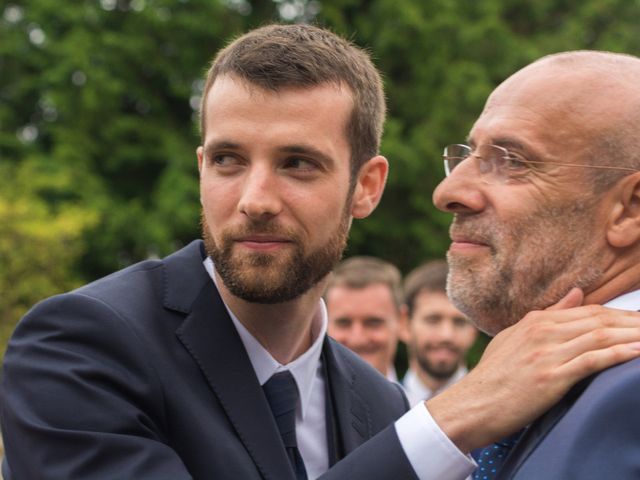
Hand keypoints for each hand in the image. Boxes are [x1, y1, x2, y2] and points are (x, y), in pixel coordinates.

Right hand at [425, 288, 639, 452]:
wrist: (473, 403)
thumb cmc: (493, 375)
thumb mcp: (515, 338)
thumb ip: (548, 315)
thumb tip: (576, 293)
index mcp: (535, 321)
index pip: (588, 311)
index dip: (620, 314)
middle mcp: (542, 332)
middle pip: (599, 321)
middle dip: (633, 322)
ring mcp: (547, 353)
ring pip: (601, 337)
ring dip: (633, 335)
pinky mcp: (551, 377)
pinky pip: (593, 361)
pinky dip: (619, 354)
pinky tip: (637, 351)